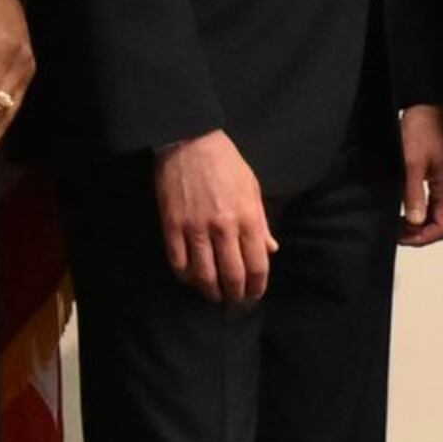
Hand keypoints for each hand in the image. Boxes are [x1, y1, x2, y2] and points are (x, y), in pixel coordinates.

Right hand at [154, 131, 273, 301]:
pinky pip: (178, 263)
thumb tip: (270, 250)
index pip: (257, 265)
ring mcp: (195, 228)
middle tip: (234, 300)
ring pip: (204, 275)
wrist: (189, 141)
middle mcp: (223, 227)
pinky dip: (186, 277)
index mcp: (247, 217)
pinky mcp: (171, 226)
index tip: (254, 293)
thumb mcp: (252, 188)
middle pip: (232, 276)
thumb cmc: (225, 163)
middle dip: (235, 294)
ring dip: (210, 291)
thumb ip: (261, 222)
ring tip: (214, 295)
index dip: (257, 286)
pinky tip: (191, 279)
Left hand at [396, 104, 442, 247]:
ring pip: (437, 216)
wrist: (427, 108)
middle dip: (419, 233)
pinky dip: (420, 211)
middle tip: (395, 231)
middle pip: (441, 225)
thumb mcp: (412, 164)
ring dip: (419, 223)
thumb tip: (415, 220)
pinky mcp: (441, 178)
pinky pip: (434, 204)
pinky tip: (405, 208)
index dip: (422, 237)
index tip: (401, 236)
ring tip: (397, 222)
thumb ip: (414, 194)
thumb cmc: (422, 129)